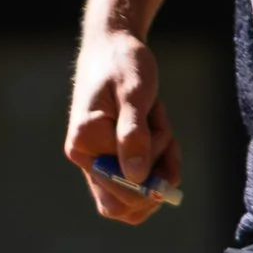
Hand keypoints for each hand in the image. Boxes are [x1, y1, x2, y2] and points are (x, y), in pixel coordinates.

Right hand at [65, 30, 183, 222]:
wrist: (112, 46)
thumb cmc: (123, 63)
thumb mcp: (134, 93)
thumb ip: (134, 134)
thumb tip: (136, 178)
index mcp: (84, 142)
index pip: (121, 189)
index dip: (153, 178)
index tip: (167, 138)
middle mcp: (85, 158)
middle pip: (123, 206)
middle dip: (156, 178)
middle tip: (168, 139)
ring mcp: (96, 161)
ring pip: (133, 198)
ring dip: (158, 169)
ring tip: (159, 126)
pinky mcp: (108, 158)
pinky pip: (135, 182)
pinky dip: (157, 164)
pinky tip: (160, 133)